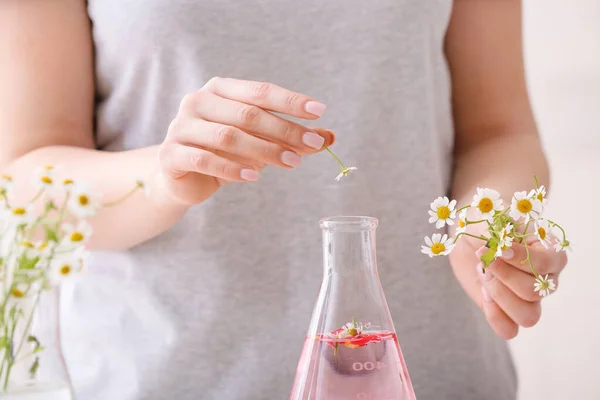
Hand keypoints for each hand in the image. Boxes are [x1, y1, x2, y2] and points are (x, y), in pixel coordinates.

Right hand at [155, 77, 334, 204]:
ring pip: (228, 136)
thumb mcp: (260, 142)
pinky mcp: (170, 154)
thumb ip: (290, 137)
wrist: (182, 176)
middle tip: (312, 145)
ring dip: (264, 150)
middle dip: (284, 129)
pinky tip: (253, 176)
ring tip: (292, 162)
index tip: (320, 110)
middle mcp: (197, 101)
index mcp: (220, 90)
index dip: (290, 101)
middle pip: (247, 114)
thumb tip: (329, 137)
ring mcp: (181, 126)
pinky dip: (231, 168)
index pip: (260, 91)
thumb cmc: (224, 153)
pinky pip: (204, 158)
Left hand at [449, 234, 567, 338]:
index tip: (499, 248)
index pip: (547, 263)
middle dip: (502, 275)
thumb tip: (503, 248)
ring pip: (528, 316)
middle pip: (533, 292)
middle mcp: (545, 279)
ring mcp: (528, 299)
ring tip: (483, 275)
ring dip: (499, 296)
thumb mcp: (492, 219)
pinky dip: (495, 317)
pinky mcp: (507, 311)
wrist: (469, 237)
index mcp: (550, 252)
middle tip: (483, 259)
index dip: (520, 258)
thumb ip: (499, 233)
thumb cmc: (487, 223)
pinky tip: (483, 294)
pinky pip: (510, 330)